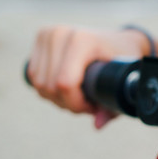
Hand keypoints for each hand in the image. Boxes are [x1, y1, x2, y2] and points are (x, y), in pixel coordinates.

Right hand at [26, 26, 150, 127]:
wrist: (118, 39)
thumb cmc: (123, 61)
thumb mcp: (123, 83)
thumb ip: (111, 107)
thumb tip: (98, 124)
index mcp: (82, 40)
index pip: (65, 83)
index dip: (76, 104)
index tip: (93, 108)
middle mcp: (61, 33)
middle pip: (49, 86)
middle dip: (67, 103)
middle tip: (87, 105)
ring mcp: (48, 33)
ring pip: (38, 83)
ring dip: (56, 98)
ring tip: (78, 96)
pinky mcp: (41, 37)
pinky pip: (34, 74)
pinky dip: (47, 88)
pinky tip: (65, 88)